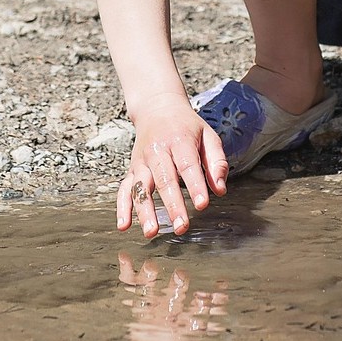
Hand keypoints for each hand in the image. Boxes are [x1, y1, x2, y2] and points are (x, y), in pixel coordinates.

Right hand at [117, 104, 227, 238]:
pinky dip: (122, 207)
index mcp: (179, 140)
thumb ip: (216, 162)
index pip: (188, 165)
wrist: (157, 108)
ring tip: (151, 232)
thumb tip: (220, 190)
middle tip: (181, 227)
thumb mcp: (208, 135)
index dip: (195, 185)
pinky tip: (124, 225)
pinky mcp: (132, 169)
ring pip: (141, 187)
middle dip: (172, 205)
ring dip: (145, 211)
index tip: (202, 205)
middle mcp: (157, 151)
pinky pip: (124, 189)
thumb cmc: (187, 126)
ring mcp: (142, 161)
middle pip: (164, 179)